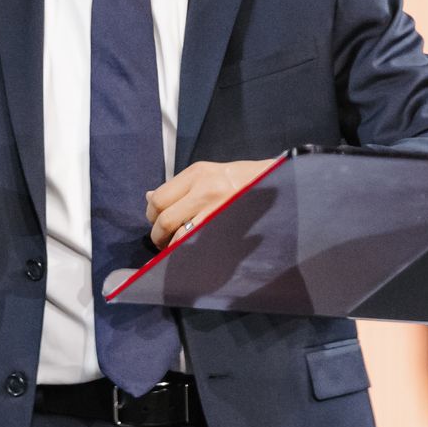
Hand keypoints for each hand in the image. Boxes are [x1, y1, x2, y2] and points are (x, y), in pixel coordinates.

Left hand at [145, 159, 270, 247]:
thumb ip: (181, 186)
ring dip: (170, 247)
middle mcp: (204, 188)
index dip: (152, 215)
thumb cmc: (244, 180)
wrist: (276, 183)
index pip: (159, 198)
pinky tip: (189, 253)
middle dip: (158, 234)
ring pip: (178, 235)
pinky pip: (198, 244)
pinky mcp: (227, 226)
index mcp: (197, 173)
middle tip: (162, 241)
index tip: (156, 223)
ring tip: (174, 249)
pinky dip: (187, 252)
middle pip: (164, 217)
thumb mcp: (210, 174)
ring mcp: (216, 209)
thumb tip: (150, 197)